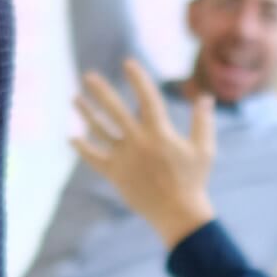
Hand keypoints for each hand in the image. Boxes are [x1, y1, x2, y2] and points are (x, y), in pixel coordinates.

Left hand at [73, 59, 218, 246]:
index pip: (146, 98)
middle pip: (115, 110)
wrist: (178, 213)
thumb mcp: (204, 149)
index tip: (128, 62)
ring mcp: (124, 158)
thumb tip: (205, 96)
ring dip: (87, 113)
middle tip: (88, 76)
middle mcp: (138, 142)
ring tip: (75, 98)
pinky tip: (71, 138)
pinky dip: (82, 148)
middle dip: (101, 91)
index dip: (137, 79)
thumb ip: (203, 121)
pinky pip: (94, 158)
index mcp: (160, 132)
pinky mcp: (115, 174)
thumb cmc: (194, 180)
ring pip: (100, 130)